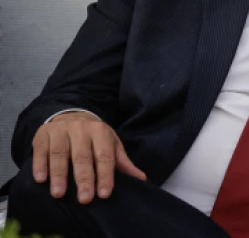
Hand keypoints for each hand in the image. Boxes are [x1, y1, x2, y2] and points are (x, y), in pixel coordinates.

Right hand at [32, 111, 146, 203]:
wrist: (70, 115)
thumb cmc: (93, 137)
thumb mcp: (110, 144)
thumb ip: (122, 162)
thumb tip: (141, 179)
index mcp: (101, 132)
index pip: (104, 156)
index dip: (105, 175)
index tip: (104, 194)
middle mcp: (81, 129)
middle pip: (82, 156)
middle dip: (84, 179)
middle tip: (85, 199)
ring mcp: (60, 131)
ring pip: (60, 154)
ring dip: (59, 175)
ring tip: (59, 194)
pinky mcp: (42, 135)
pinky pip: (41, 150)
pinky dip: (40, 165)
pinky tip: (41, 179)